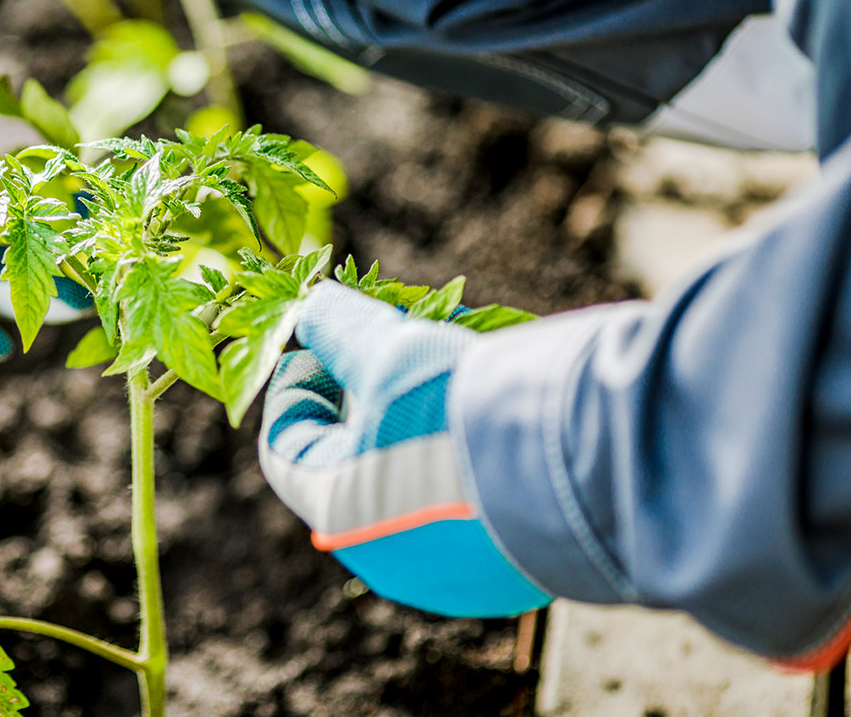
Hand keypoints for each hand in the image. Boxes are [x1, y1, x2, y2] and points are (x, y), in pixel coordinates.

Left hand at [259, 281, 549, 616]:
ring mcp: (450, 569)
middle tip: (395, 338)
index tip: (327, 340)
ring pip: (416, 473)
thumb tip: (314, 308)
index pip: (287, 443)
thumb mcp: (392, 351)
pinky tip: (493, 395)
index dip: (299, 383)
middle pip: (355, 456)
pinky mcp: (508, 565)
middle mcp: (387, 555)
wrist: (589, 464)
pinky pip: (468, 497)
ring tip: (451, 353)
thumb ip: (342, 329)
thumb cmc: (467, 410)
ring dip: (423, 410)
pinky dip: (468, 446)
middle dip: (370, 388)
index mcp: (339, 512)